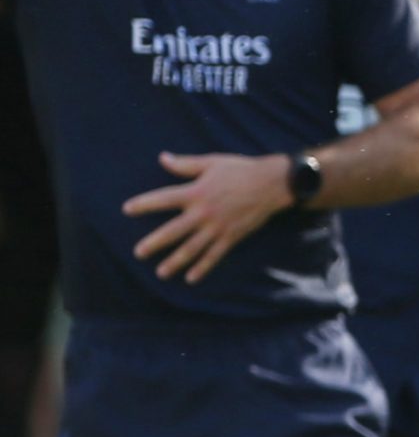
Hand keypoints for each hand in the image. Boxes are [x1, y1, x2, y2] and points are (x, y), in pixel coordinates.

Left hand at [122, 152, 291, 283]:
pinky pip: (214, 255)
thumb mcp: (211, 162)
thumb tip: (162, 158)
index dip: (144, 204)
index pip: (163, 199)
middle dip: (154, 243)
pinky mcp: (231, 236)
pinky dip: (203, 267)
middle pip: (173, 231)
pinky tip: (191, 278)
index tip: (127, 210)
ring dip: (175, 261)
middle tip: (139, 253)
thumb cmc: (240, 170)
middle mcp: (203, 212)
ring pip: (192, 248)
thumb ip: (185, 164)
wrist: (272, 184)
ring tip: (161, 273)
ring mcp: (217, 227)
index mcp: (196, 192)